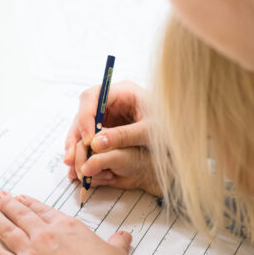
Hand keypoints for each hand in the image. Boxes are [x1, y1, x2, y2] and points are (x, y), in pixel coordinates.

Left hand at [0, 191, 149, 254]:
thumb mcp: (118, 254)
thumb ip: (118, 243)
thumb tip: (125, 236)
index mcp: (68, 227)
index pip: (44, 211)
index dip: (30, 203)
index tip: (21, 198)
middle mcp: (46, 233)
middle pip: (21, 214)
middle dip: (7, 204)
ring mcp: (31, 250)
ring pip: (5, 228)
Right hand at [63, 81, 160, 196]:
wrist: (182, 133)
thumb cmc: (171, 126)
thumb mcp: (149, 131)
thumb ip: (124, 135)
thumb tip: (96, 144)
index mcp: (122, 91)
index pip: (93, 97)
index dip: (86, 118)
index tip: (88, 139)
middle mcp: (111, 100)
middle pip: (84, 112)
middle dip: (76, 134)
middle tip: (71, 155)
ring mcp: (108, 114)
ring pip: (83, 126)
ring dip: (75, 144)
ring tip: (70, 163)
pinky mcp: (108, 128)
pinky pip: (90, 137)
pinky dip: (83, 150)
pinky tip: (78, 163)